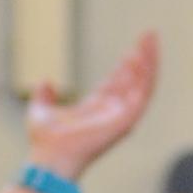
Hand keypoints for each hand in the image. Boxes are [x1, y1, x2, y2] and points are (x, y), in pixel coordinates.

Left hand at [23, 33, 160, 182]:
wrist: (49, 158)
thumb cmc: (45, 141)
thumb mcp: (40, 110)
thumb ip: (45, 96)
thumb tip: (45, 82)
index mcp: (97, 109)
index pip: (118, 82)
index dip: (126, 65)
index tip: (132, 48)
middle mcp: (112, 112)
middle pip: (135, 79)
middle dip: (143, 57)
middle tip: (149, 34)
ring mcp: (121, 117)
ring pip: (143, 84)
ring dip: (149, 61)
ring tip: (151, 39)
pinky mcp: (125, 121)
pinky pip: (142, 95)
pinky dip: (145, 76)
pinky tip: (144, 56)